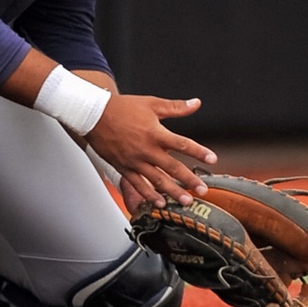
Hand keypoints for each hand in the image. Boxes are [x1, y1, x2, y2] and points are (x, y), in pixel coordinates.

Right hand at [88, 94, 215, 205]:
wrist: (94, 115)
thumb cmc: (123, 108)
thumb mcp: (152, 103)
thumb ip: (176, 107)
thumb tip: (196, 103)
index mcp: (155, 133)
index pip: (182, 144)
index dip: (199, 152)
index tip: (213, 159)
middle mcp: (146, 150)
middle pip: (172, 168)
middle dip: (189, 180)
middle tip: (203, 190)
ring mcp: (134, 162)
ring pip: (156, 181)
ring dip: (172, 192)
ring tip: (186, 201)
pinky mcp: (123, 168)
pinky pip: (138, 185)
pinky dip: (149, 195)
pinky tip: (159, 203)